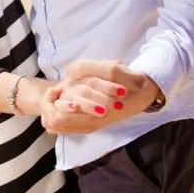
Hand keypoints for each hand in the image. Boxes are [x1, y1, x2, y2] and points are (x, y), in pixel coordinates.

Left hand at [40, 59, 160, 134]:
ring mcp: (90, 124)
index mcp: (93, 115)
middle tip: (55, 90)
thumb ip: (88, 68)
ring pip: (57, 125)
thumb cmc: (129, 81)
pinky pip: (65, 125)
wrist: (146, 93)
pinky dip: (60, 112)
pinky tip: (66, 98)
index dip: (49, 102)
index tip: (56, 88)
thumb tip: (68, 71)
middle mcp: (89, 124)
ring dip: (53, 109)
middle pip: (52, 124)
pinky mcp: (91, 122)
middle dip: (48, 106)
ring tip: (59, 94)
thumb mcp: (112, 69)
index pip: (55, 118)